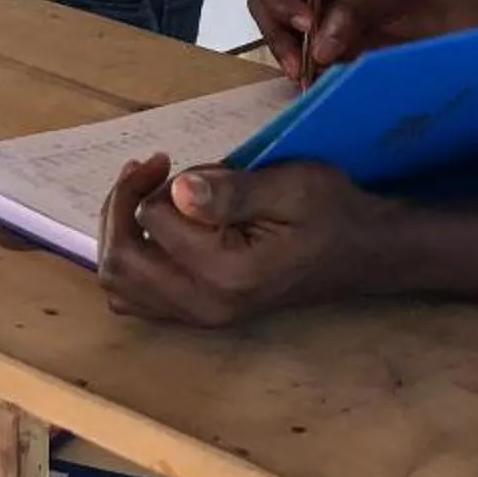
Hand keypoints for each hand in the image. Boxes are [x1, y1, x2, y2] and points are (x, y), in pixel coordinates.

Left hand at [96, 154, 395, 326]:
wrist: (358, 253)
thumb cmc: (330, 211)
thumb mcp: (292, 186)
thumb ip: (234, 191)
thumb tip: (179, 190)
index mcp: (227, 273)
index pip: (150, 224)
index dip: (148, 183)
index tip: (167, 159)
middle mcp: (206, 305)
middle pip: (120, 263)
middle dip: (119, 207)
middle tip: (146, 169)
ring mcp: (200, 317)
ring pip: (120, 285)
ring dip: (119, 234)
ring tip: (144, 194)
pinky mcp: (199, 315)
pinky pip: (137, 299)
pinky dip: (131, 261)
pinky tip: (152, 229)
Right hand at [247, 0, 477, 80]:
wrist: (457, 38)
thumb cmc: (431, 3)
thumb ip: (355, 11)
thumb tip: (318, 44)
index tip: (306, 22)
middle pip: (266, 5)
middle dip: (276, 32)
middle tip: (298, 62)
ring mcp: (318, 24)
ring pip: (278, 37)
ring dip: (284, 56)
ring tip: (305, 78)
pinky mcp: (327, 55)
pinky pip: (298, 63)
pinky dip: (300, 75)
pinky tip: (313, 88)